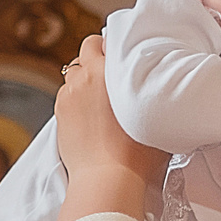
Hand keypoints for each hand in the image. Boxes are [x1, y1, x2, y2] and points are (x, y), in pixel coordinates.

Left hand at [56, 35, 165, 220]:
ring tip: (100, 97)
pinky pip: (67, 96)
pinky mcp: (60, 115)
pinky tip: (90, 116)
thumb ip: (153, 93)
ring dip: (84, 79)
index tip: (122, 56)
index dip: (112, 47)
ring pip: (73, 74)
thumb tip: (161, 88)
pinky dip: (76, 99)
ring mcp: (68, 97)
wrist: (108, 179)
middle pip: (85, 51)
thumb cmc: (137, 152)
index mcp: (105, 70)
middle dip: (96, 57)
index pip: (100, 41)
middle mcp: (83, 78)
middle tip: (111, 73)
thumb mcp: (156, 114)